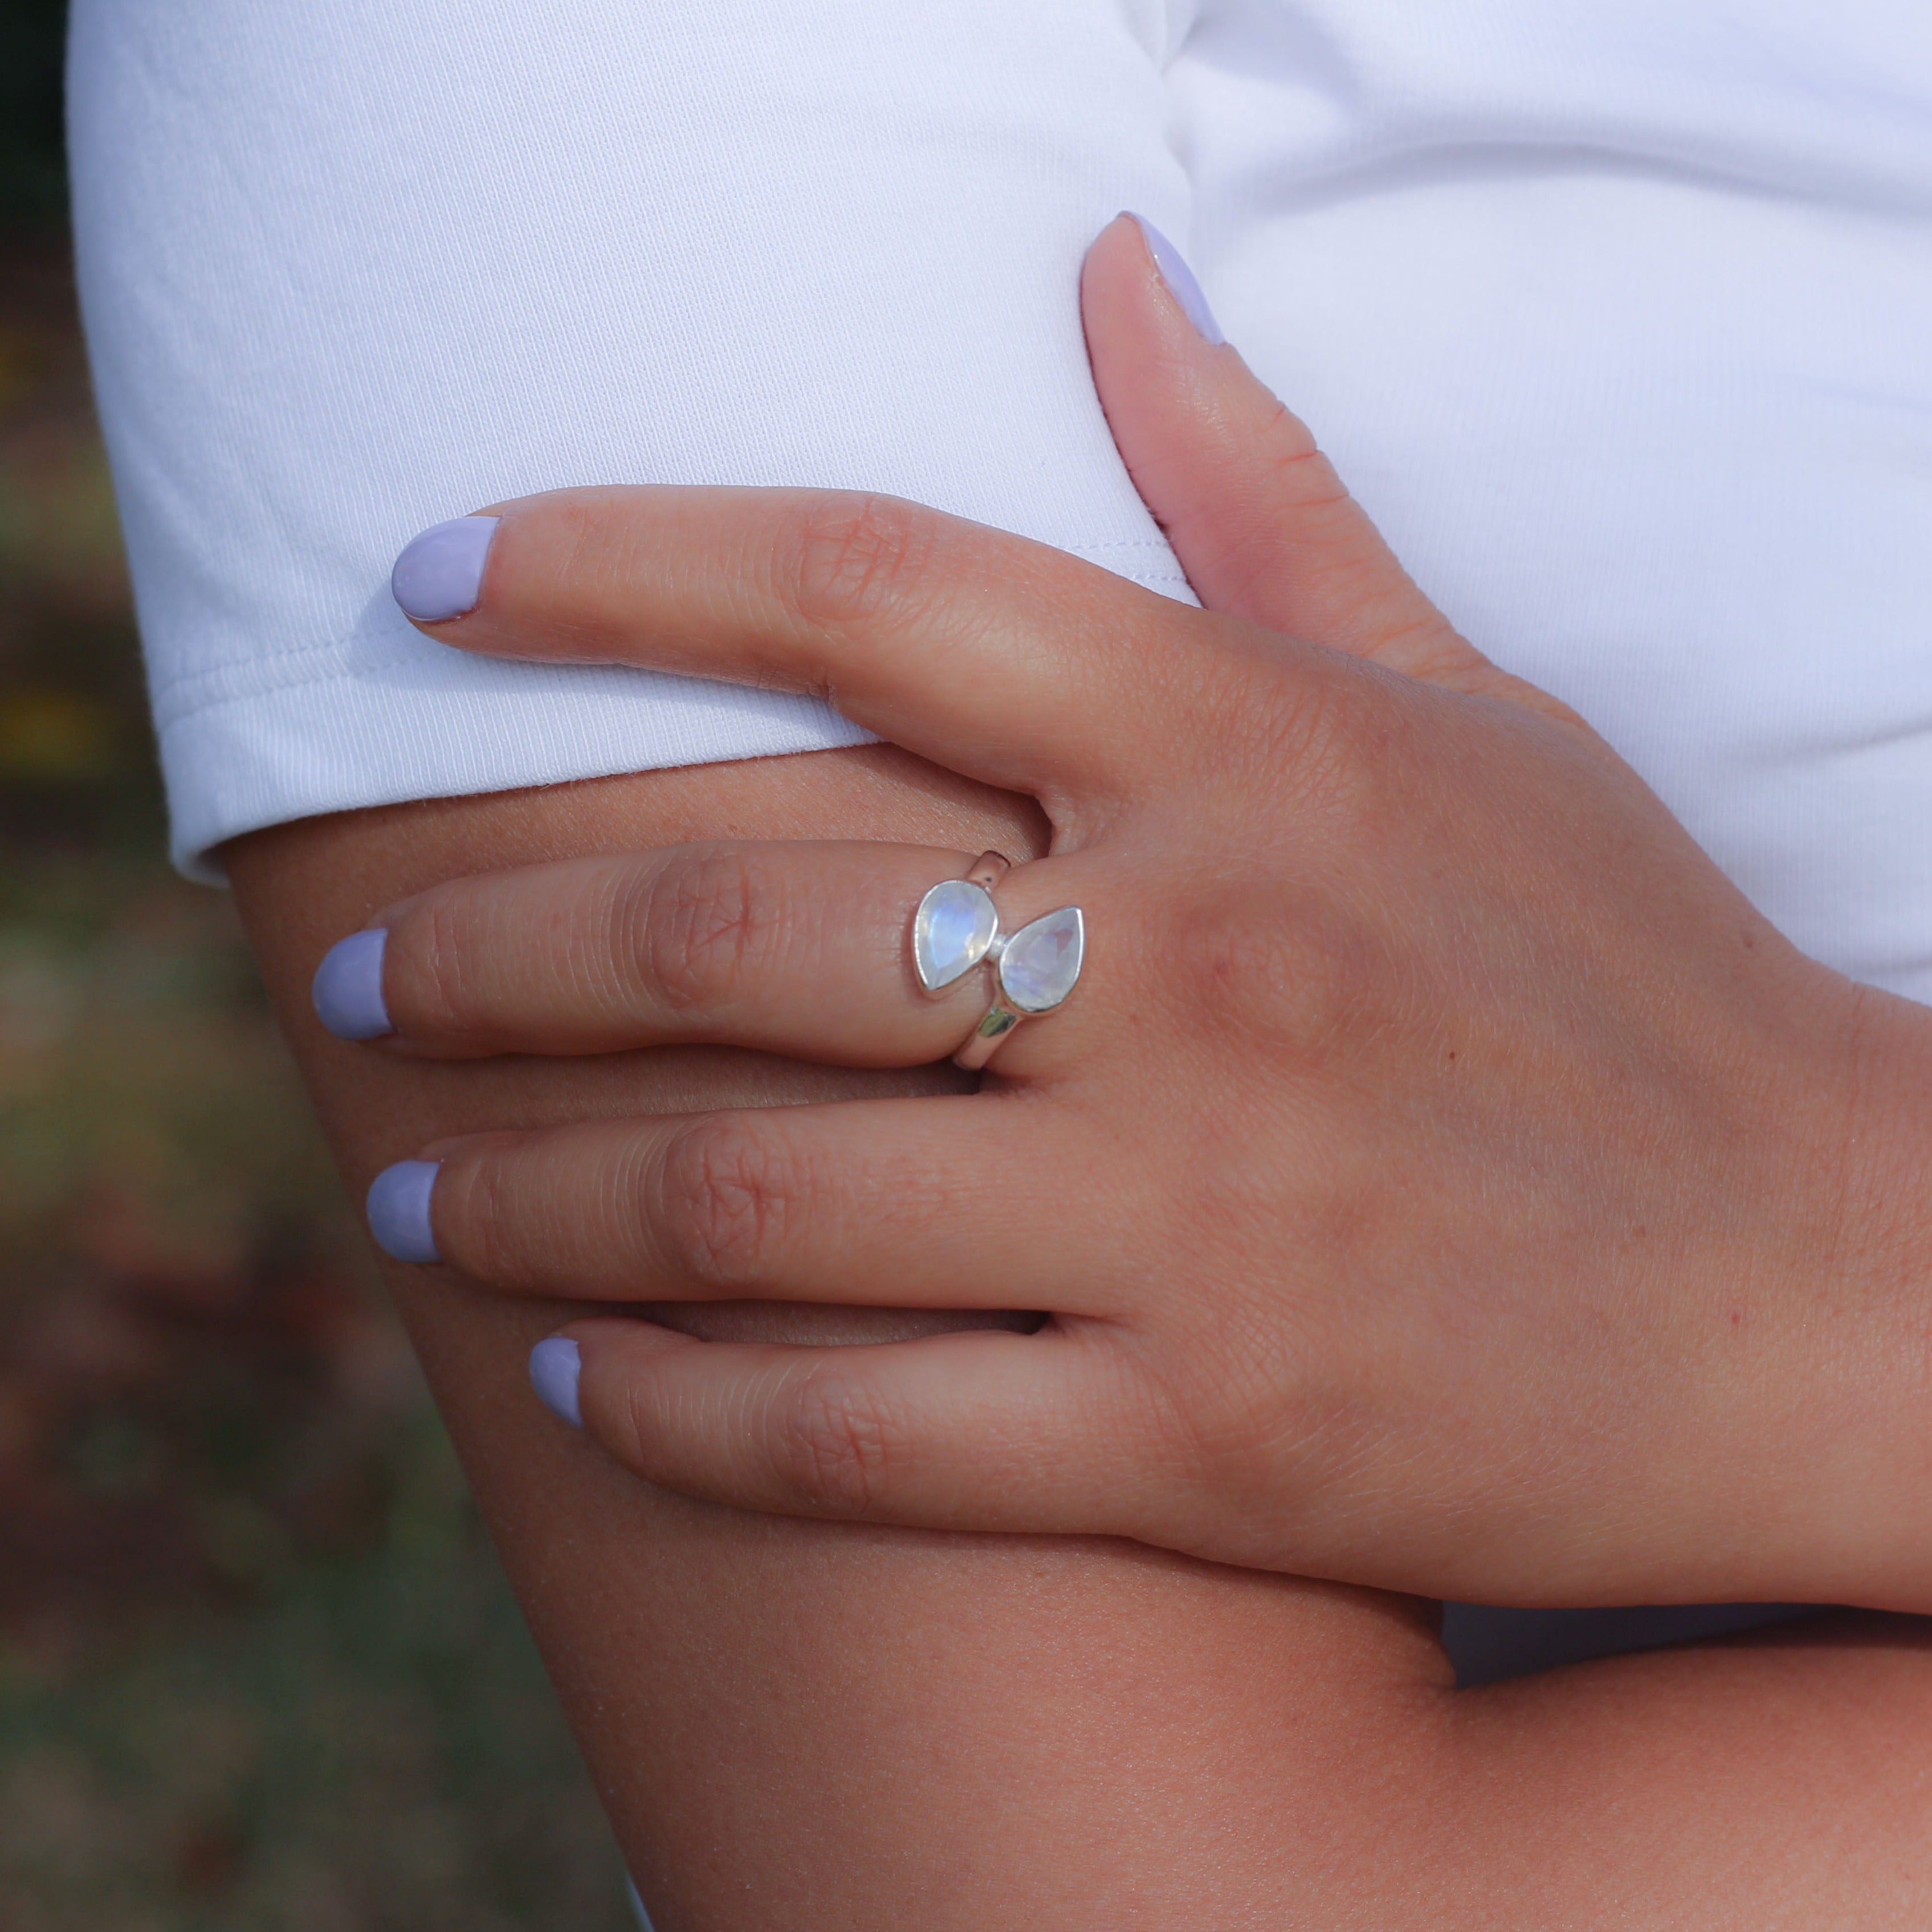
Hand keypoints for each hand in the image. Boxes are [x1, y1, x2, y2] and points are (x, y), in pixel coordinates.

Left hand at [328, 218, 1931, 1609]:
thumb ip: (1262, 496)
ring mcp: (1209, 1221)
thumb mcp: (1466, 706)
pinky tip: (584, 1378)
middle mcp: (1208, 965)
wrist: (1836, 1284)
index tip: (431, 578)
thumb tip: (1111, 265)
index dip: (608, 558)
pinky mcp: (1216, 1439)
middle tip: (360, 980)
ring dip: (529, 1202)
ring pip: (752, 1205)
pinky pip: (863, 1437)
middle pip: (728, 926)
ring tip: (414, 1194)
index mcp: (1256, 752)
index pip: (863, 587)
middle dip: (485, 955)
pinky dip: (684, 1414)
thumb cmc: (1630, 981)